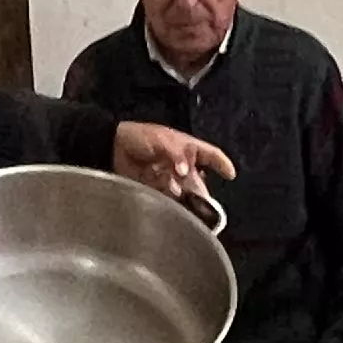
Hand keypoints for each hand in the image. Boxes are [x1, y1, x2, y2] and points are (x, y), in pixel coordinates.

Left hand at [112, 122, 234, 202]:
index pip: (211, 155)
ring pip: (184, 193)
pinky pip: (168, 199)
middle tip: (205, 206)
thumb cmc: (140, 136)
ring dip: (184, 199)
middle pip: (198, 182)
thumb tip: (185, 172)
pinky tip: (169, 204)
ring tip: (183, 203)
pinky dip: (169, 203)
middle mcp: (181, 165)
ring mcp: (169, 178)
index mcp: (187, 148)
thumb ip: (176, 154)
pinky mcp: (156, 189)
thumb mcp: (161, 140)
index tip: (231, 175)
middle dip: (202, 193)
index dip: (222, 164)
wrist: (112, 146)